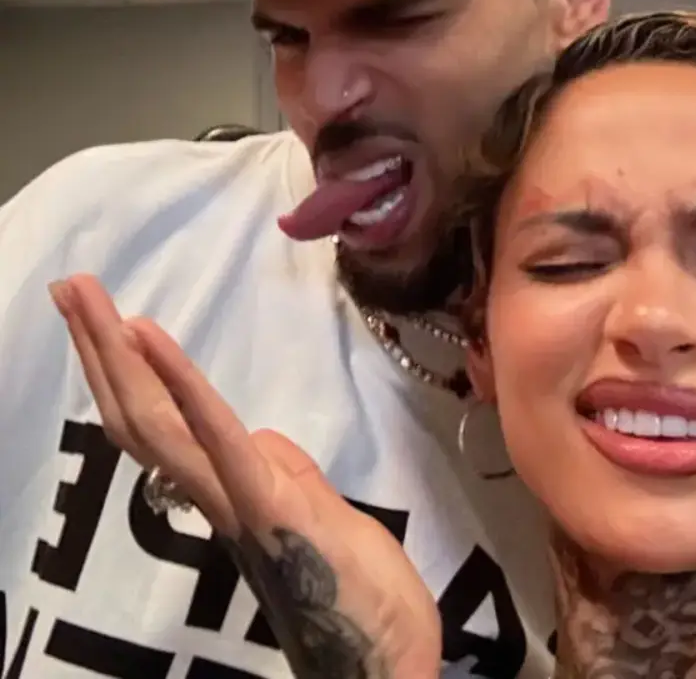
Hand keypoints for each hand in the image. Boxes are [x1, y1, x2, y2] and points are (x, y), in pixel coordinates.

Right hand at [50, 274, 441, 678]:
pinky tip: (148, 335)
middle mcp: (214, 496)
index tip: (98, 317)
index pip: (156, 426)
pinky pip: (217, 438)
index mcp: (226, 492)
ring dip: (118, 353)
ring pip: (157, 423)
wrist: (391, 659)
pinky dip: (179, 383)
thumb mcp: (318, 512)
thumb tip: (257, 437)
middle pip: (138, 416)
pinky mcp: (268, 503)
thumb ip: (281, 472)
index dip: (119, 374)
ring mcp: (236, 499)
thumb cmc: (361, 590)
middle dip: (99, 350)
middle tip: (70, 288)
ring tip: (89, 298)